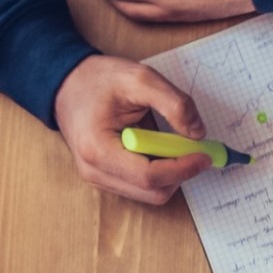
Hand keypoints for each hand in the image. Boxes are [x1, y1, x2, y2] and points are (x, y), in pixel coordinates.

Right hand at [53, 55, 212, 203]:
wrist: (67, 83)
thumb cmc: (99, 80)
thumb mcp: (140, 78)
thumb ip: (174, 104)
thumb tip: (198, 134)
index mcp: (97, 149)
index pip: (149, 176)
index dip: (183, 168)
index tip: (205, 155)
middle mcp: (95, 171)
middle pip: (153, 192)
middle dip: (180, 172)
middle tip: (194, 148)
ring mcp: (98, 177)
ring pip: (150, 193)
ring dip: (171, 173)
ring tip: (172, 142)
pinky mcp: (106, 177)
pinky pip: (142, 186)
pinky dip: (161, 172)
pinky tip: (160, 148)